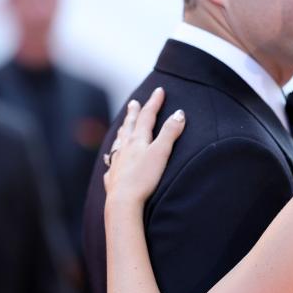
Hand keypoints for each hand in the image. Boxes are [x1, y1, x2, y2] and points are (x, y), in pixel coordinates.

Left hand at [103, 88, 185, 209]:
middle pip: (129, 126)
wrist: (124, 202)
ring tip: (122, 126)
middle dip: (134, 113)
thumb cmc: (143, 178)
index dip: (154, 103)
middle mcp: (125, 148)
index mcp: (137, 140)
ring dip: (122, 132)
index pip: (147, 116)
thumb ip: (170, 133)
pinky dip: (114, 158)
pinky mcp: (114, 178)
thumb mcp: (161, 152)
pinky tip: (113, 161)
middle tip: (133, 103)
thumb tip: (179, 114)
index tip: (159, 90)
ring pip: (119, 142)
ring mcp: (117, 163)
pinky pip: (113, 164)